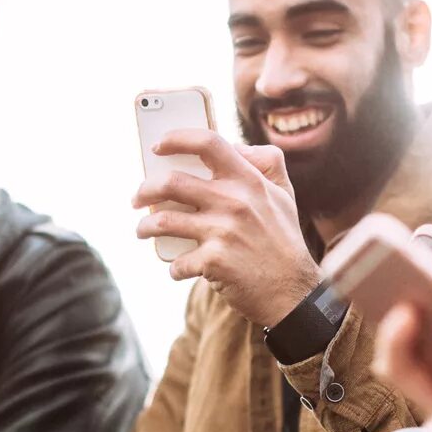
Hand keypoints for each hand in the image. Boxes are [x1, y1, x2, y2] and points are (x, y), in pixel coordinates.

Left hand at [134, 130, 320, 327]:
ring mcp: (222, 232)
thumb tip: (236, 148)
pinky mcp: (213, 262)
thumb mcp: (285, 195)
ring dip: (145, 226)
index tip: (158, 146)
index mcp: (249, 181)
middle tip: (137, 197)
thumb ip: (266, 163)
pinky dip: (173, 267)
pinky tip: (178, 268)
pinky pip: (177, 262)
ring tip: (143, 230)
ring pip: (163, 221)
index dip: (176, 138)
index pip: (208, 143)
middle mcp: (234, 202)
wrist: (293, 293)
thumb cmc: (285, 241)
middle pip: (171, 182)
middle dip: (145, 189)